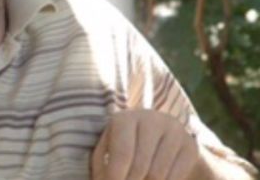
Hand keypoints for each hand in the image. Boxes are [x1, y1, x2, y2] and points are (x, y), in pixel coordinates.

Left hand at [90, 109, 206, 179]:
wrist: (159, 135)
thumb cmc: (126, 144)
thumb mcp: (109, 148)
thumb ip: (101, 164)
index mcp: (125, 118)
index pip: (123, 153)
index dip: (116, 177)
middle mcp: (151, 119)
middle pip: (141, 167)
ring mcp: (174, 131)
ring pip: (158, 175)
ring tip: (141, 179)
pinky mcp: (190, 146)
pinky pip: (176, 177)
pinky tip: (157, 179)